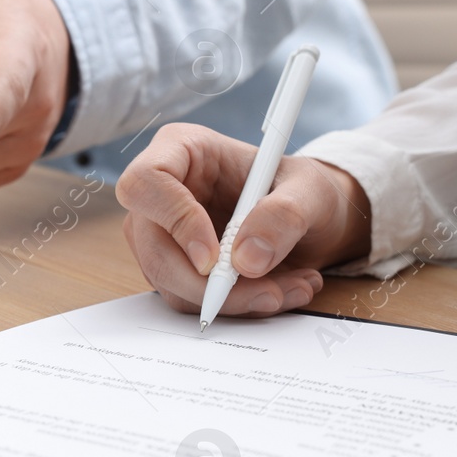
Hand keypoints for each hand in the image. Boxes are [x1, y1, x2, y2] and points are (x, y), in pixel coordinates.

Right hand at [115, 123, 370, 315]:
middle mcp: (162, 193)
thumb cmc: (302, 189)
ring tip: (290, 288)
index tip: (214, 257)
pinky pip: (191, 301)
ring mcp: (164, 235)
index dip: (174, 221)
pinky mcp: (176, 269)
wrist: (310, 220)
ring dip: (232, 300)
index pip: (145, 183)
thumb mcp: (310, 190)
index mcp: (182, 150)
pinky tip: (278, 291)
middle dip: (207, 284)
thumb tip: (245, 260)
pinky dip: (236, 307)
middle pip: (153, 248)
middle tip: (266, 293)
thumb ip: (284, 214)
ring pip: (171, 283)